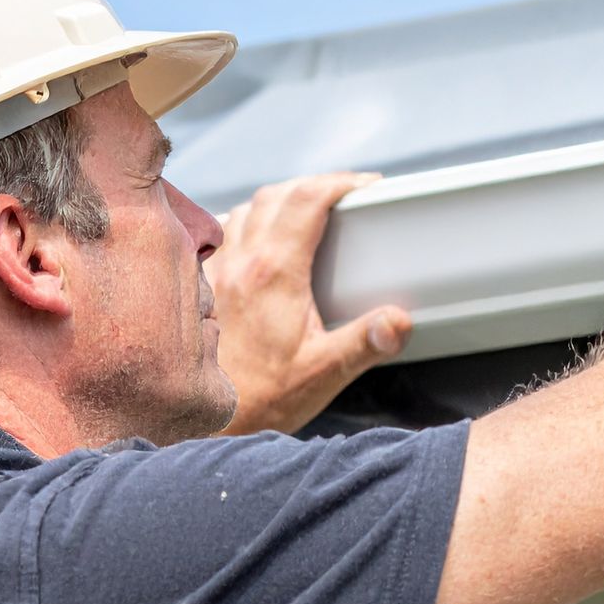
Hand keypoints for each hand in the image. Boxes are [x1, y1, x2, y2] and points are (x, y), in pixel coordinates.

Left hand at [208, 172, 412, 435]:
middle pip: (276, 196)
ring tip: (303, 213)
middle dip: (312, 186)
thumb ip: (366, 342)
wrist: (211, 419)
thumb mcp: (326, 371)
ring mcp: (218, 273)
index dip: (340, 183)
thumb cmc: (265, 397)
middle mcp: (241, 262)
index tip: (365, 186)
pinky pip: (221, 236)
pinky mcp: (204, 288)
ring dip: (276, 202)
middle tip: (341, 195)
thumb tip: (399, 321)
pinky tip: (256, 243)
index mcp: (274, 272)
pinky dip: (244, 225)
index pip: (308, 201)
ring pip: (245, 210)